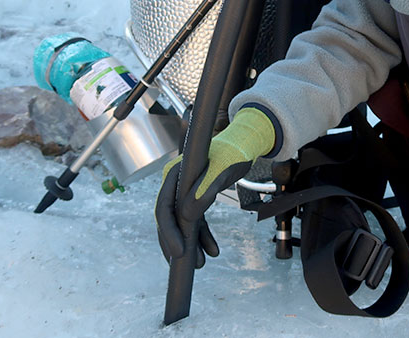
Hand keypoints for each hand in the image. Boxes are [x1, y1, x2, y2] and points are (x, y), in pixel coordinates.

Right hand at [155, 107, 275, 264]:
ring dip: (191, 244)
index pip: (164, 208)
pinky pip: (196, 221)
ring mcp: (185, 192)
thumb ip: (205, 188)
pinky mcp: (197, 197)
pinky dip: (203, 236)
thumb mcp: (222, 168)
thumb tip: (187, 213)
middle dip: (176, 243)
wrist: (244, 145)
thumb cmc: (233, 152)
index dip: (168, 232)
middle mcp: (175, 184)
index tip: (179, 252)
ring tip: (201, 264)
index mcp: (173, 174)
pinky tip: (213, 250)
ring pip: (182, 223)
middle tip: (186, 263)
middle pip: (169, 219)